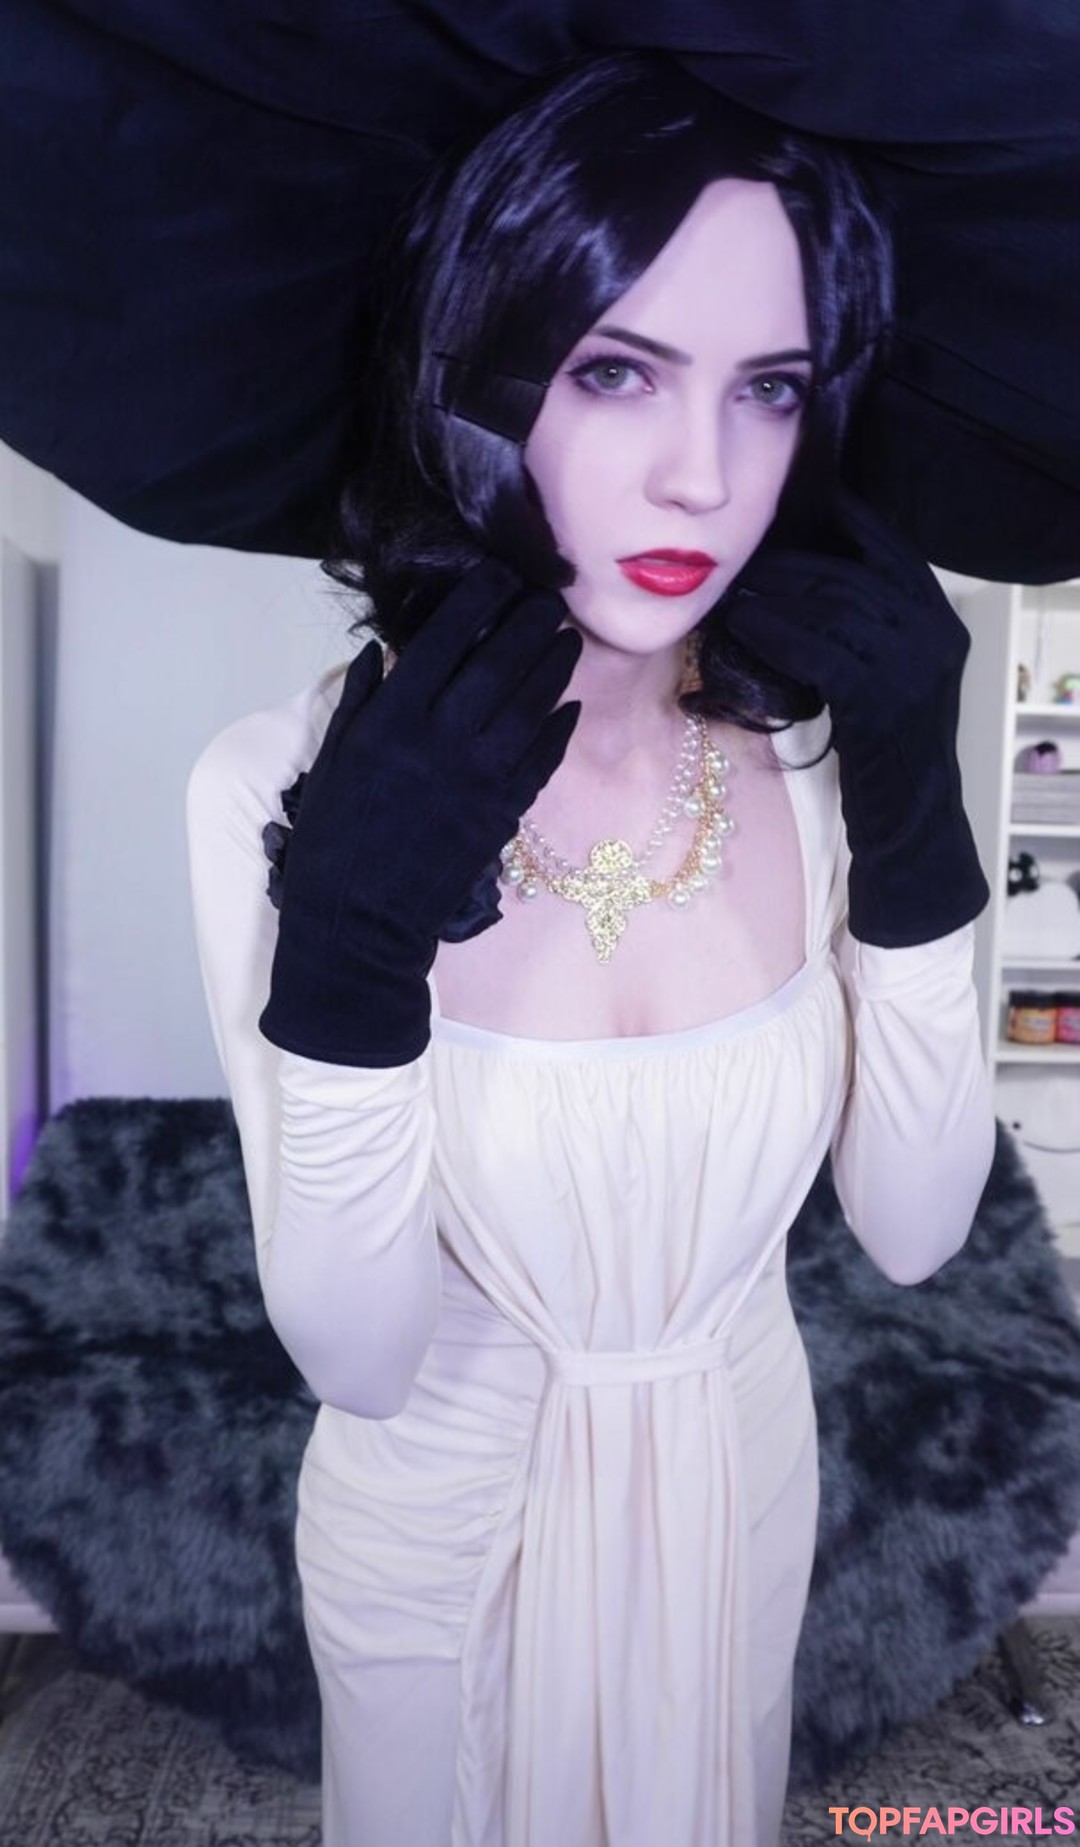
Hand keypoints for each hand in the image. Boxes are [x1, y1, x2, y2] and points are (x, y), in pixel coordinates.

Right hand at [260, 560, 581, 1063]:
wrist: (359, 922)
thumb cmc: (332, 842)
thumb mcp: (330, 764)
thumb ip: (357, 702)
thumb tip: (378, 649)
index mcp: (390, 722)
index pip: (441, 642)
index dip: (474, 603)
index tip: (496, 575)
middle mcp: (440, 740)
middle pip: (496, 664)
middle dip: (527, 623)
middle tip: (548, 596)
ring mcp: (478, 777)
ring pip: (529, 705)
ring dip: (552, 666)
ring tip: (566, 637)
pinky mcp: (504, 812)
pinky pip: (541, 759)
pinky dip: (558, 727)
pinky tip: (569, 704)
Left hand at [725, 490, 987, 945]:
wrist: (913, 819)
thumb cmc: (888, 746)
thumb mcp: (893, 673)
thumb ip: (870, 624)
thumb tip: (807, 576)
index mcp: (941, 618)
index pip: (889, 548)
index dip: (844, 521)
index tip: (798, 505)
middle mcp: (935, 634)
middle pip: (852, 575)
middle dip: (793, 564)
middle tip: (745, 560)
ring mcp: (912, 666)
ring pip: (833, 608)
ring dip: (775, 596)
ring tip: (734, 592)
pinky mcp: (880, 699)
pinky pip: (818, 650)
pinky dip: (775, 634)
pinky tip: (742, 628)